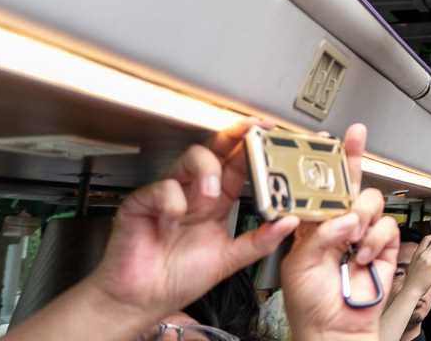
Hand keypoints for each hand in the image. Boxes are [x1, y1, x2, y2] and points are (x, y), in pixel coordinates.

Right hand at [90, 118, 296, 324]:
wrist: (142, 301)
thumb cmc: (178, 279)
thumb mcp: (229, 259)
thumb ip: (260, 241)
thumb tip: (289, 221)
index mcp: (216, 202)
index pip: (237, 164)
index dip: (253, 146)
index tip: (270, 132)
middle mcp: (193, 193)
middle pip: (215, 150)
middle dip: (234, 136)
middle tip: (250, 130)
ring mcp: (168, 195)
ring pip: (191, 158)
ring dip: (207, 170)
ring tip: (211, 195)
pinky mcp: (141, 203)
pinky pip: (162, 187)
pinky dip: (172, 204)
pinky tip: (171, 226)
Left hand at [280, 124, 399, 340]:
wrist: (334, 329)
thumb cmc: (308, 304)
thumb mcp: (299, 265)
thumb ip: (319, 235)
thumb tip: (346, 217)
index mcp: (311, 225)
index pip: (317, 187)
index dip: (321, 164)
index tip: (323, 141)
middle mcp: (338, 224)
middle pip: (348, 182)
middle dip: (353, 156)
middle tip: (355, 136)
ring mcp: (361, 234)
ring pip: (370, 200)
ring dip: (361, 216)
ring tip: (351, 238)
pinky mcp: (383, 245)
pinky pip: (386, 226)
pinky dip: (374, 240)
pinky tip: (360, 256)